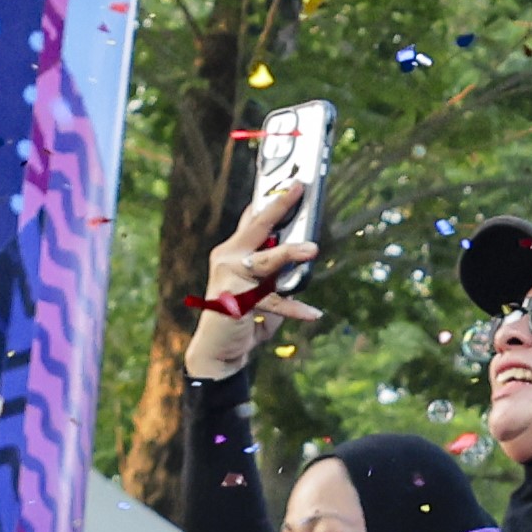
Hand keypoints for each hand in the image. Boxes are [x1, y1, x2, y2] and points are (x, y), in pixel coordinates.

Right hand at [180, 166, 324, 380]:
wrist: (217, 350)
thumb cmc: (241, 316)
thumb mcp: (260, 288)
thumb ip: (275, 270)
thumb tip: (303, 253)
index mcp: (233, 251)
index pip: (252, 218)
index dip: (270, 199)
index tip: (289, 181)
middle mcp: (228, 257)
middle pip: (257, 226)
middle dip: (279, 206)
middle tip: (299, 189)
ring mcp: (229, 276)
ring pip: (266, 260)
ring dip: (290, 253)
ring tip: (313, 249)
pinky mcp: (234, 299)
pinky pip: (272, 301)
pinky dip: (294, 308)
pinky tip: (313, 313)